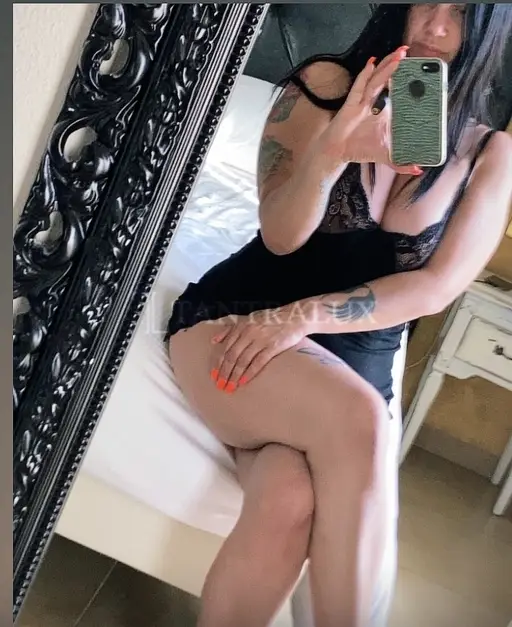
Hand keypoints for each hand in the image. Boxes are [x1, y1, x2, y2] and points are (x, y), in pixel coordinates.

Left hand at [209, 306, 308, 391]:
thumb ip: (230, 329)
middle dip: (224, 372)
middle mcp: (249, 333)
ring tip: (230, 386)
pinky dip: (250, 373)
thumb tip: (214, 340)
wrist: (293, 317)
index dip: (218, 363)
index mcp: (241, 326)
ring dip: (235, 375)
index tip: (213, 375)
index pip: (226, 348)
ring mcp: (261, 340)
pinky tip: (244, 381)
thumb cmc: (269, 319)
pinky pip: (258, 362)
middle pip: (232, 356)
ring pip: (243, 360)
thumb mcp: (248, 319)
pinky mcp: (273, 347)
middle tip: (220, 384)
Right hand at [317, 46, 422, 175]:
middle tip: (407, 51)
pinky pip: (359, 87)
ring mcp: (360, 101)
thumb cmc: (358, 148)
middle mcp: (371, 102)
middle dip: (395, 64)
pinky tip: (371, 64)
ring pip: (376, 79)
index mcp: (381, 110)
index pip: (394, 91)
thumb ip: (400, 163)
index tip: (417, 70)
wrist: (336, 152)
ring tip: (398, 54)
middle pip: (385, 78)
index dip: (404, 79)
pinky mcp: (350, 104)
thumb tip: (418, 169)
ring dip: (387, 66)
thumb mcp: (385, 156)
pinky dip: (365, 75)